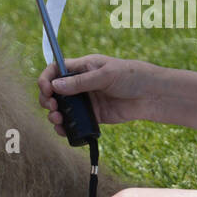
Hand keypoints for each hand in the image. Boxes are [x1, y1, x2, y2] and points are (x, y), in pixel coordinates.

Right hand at [38, 54, 156, 137]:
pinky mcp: (93, 116)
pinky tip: (63, 130)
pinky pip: (74, 122)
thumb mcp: (106, 74)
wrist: (151, 95)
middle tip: (52, 107)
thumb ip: (81, 82)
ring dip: (54, 114)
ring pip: (62, 108)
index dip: (46, 79)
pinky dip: (65, 127)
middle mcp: (81, 84)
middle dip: (47, 99)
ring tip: (57, 119)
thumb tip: (55, 86)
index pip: (56, 70)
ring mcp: (86, 100)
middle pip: (54, 91)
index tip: (46, 89)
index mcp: (83, 67)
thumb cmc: (132, 76)